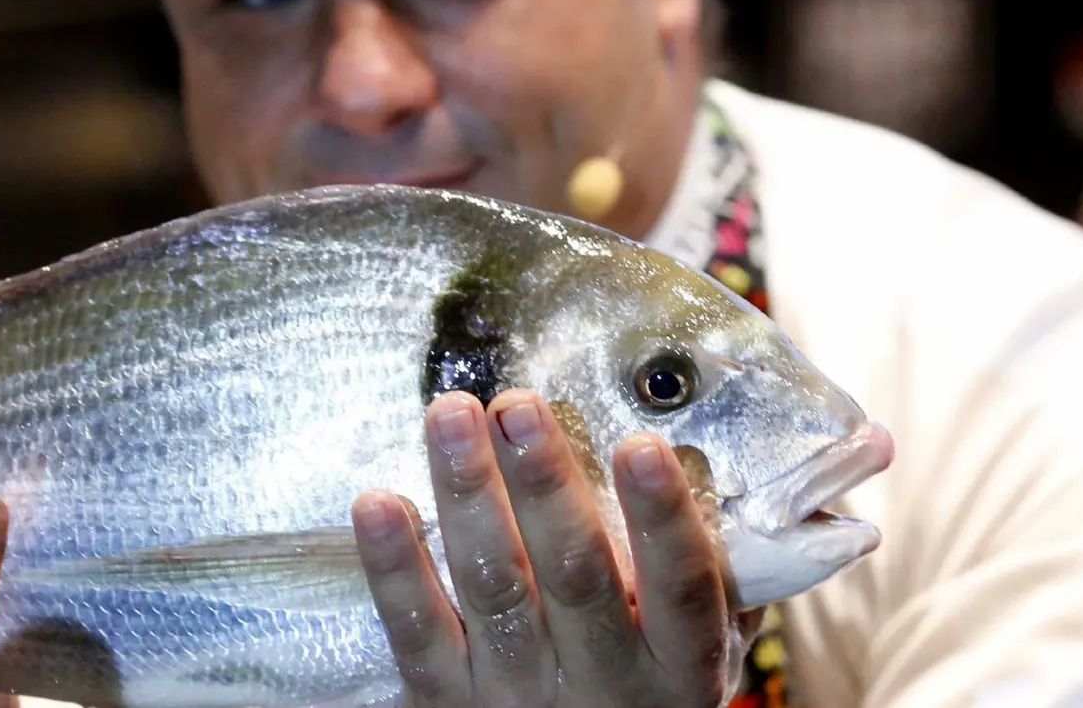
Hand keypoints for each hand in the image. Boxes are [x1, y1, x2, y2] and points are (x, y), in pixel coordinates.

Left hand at [352, 389, 749, 707]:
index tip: (640, 445)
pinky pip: (418, 633)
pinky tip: (378, 502)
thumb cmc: (640, 699)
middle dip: (543, 482)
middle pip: (573, 574)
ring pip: (493, 585)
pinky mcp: (446, 704)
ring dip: (468, 492)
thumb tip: (693, 463)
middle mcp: (602, 684)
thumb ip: (703, 577)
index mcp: (679, 667)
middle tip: (517, 405)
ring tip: (450, 416)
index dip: (662, 518)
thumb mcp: (694, 654)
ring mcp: (517, 695)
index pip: (681, 589)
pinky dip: (396, 566)